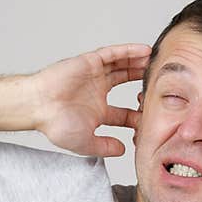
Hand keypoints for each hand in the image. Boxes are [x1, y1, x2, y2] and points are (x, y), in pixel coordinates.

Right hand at [30, 43, 150, 156]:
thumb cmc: (54, 124)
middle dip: (144, 83)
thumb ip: (105, 147)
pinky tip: (144, 50)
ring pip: (123, 67)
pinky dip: (129, 51)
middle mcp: (98, 92)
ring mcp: (95, 76)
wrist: (37, 106)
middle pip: (128, 85)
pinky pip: (113, 54)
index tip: (157, 117)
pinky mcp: (89, 62)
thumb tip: (123, 151)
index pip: (126, 113)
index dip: (141, 115)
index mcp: (99, 112)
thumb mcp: (86, 142)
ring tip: (159, 61)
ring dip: (140, 64)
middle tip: (164, 83)